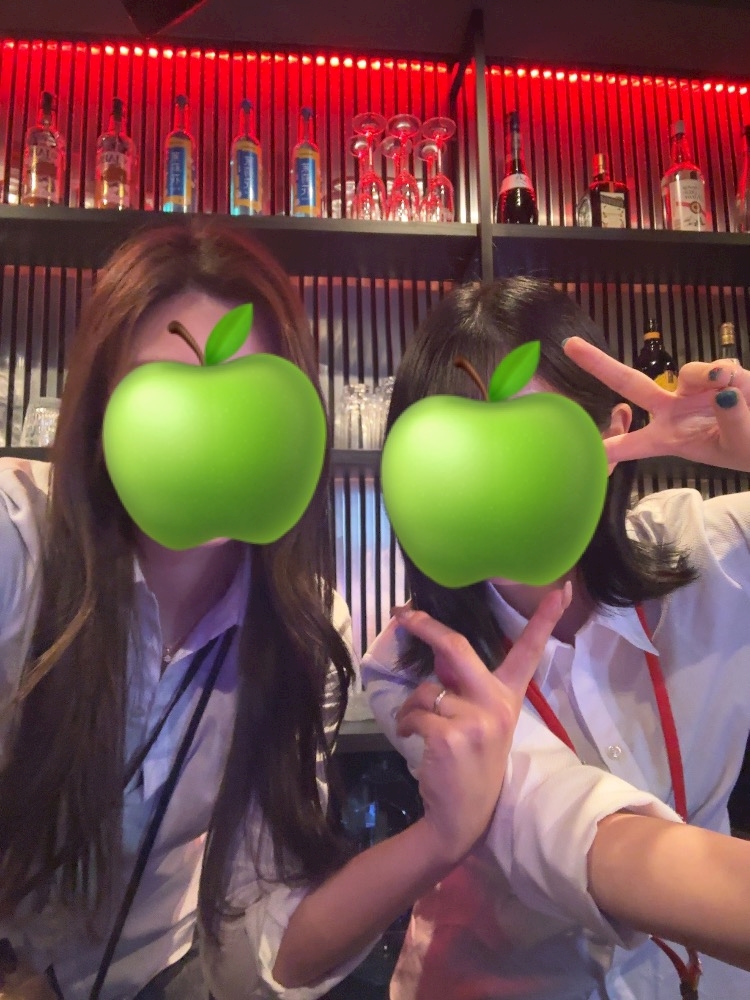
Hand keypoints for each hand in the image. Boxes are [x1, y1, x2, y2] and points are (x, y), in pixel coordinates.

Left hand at [391, 584, 570, 865]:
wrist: (462, 817)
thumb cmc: (470, 765)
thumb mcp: (481, 723)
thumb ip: (467, 687)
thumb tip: (439, 651)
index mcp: (509, 697)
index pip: (530, 651)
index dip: (545, 618)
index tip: (561, 588)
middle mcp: (497, 704)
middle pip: (457, 648)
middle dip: (425, 627)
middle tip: (403, 614)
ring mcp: (476, 720)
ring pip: (426, 689)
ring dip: (412, 706)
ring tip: (423, 729)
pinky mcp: (450, 736)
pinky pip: (415, 713)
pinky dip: (407, 723)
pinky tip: (417, 740)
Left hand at [563, 336, 749, 471]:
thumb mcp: (740, 445)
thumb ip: (731, 418)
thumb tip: (722, 387)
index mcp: (670, 438)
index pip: (631, 443)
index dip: (605, 445)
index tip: (571, 443)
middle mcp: (674, 410)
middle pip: (630, 384)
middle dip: (599, 364)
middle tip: (569, 345)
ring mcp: (693, 389)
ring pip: (690, 371)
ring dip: (711, 379)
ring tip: (737, 397)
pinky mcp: (716, 373)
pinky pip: (719, 367)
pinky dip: (731, 376)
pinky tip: (743, 389)